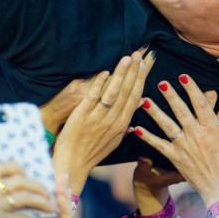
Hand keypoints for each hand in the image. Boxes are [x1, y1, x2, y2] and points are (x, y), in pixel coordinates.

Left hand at [51, 49, 154, 192]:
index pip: (135, 97)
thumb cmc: (92, 152)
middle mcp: (113, 120)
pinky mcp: (82, 115)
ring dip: (121, 73)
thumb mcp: (114, 140)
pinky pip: (93, 96)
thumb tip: (139, 106)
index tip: (146, 64)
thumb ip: (126, 122)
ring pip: (113, 91)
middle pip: (127, 91)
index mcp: (122, 124)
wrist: (73, 163)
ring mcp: (98, 117)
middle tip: (140, 54)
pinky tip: (105, 71)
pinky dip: (99, 83)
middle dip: (134, 71)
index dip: (141, 79)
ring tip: (127, 58)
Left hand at [135, 74, 218, 205]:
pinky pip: (159, 145)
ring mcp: (184, 146)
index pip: (200, 103)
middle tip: (161, 82)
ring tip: (145, 100)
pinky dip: (147, 137)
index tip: (183, 76)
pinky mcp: (176, 158)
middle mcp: (197, 134)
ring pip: (167, 125)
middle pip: (181, 111)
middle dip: (171, 95)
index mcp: (212, 127)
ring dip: (156, 112)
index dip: (191, 89)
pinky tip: (136, 128)